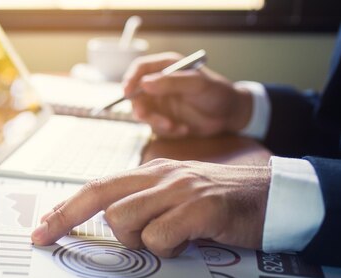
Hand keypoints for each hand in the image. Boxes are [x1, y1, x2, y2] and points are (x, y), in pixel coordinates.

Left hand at [31, 159, 270, 256]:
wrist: (271, 196)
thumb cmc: (217, 204)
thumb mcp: (174, 198)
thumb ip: (143, 207)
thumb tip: (109, 228)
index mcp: (150, 172)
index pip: (96, 187)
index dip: (63, 209)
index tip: (39, 232)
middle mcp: (160, 175)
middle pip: (100, 198)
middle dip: (68, 221)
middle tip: (51, 240)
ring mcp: (181, 189)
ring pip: (125, 219)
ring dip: (138, 241)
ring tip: (166, 241)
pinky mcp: (202, 208)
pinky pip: (161, 236)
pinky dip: (168, 248)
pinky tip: (188, 243)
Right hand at [123, 52, 252, 137]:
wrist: (229, 115)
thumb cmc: (217, 93)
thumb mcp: (196, 84)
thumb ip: (171, 82)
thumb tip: (144, 83)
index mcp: (166, 67)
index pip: (140, 68)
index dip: (130, 78)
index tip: (127, 91)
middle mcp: (159, 84)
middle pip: (136, 94)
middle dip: (140, 107)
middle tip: (145, 116)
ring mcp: (160, 103)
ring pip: (143, 113)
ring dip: (156, 122)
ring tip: (174, 126)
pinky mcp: (164, 119)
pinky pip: (155, 127)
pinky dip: (167, 131)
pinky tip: (184, 129)